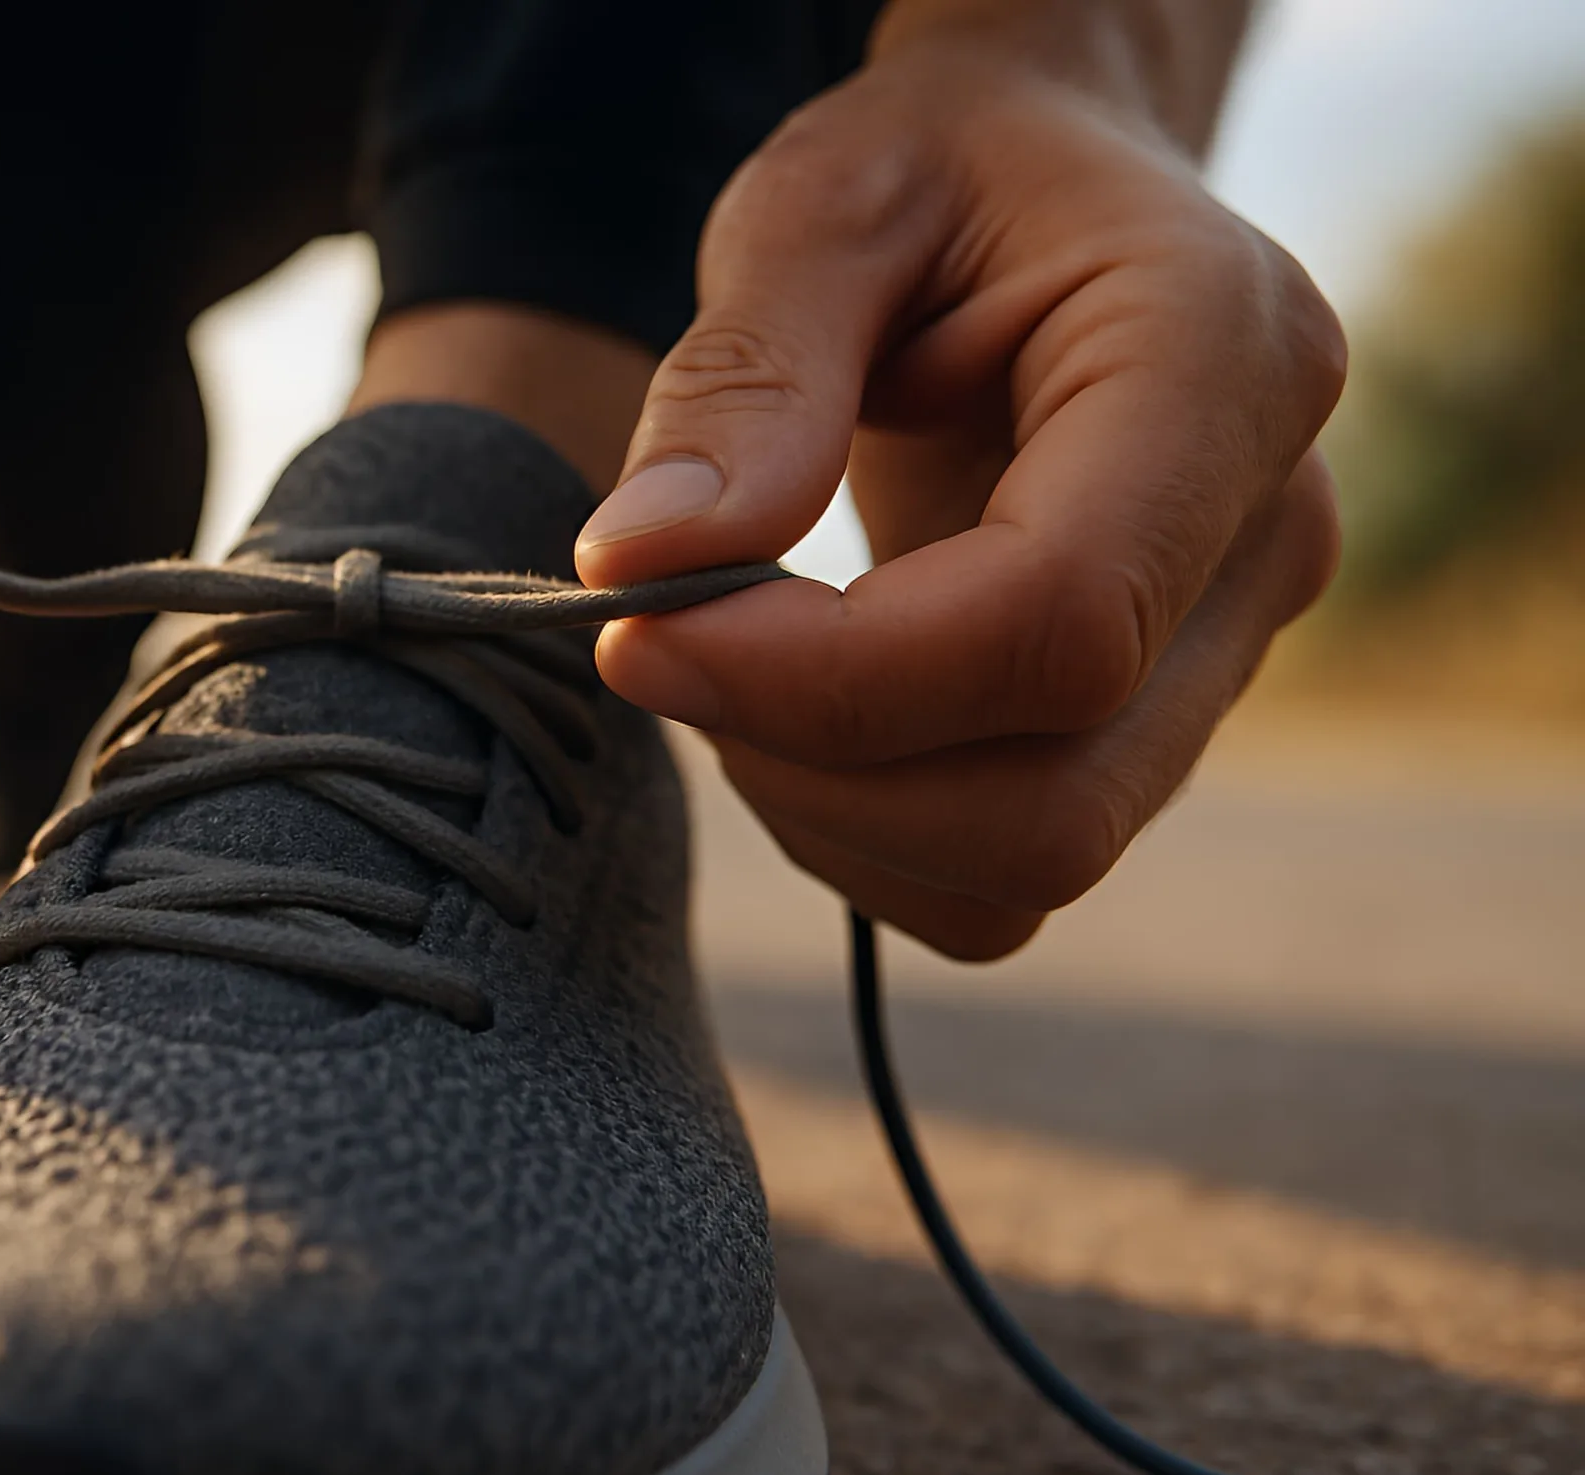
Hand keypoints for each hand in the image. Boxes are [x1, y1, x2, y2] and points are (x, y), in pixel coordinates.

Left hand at [576, 28, 1343, 958]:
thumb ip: (743, 378)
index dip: (824, 676)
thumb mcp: (819, 205)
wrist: (1041, 182)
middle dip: (811, 769)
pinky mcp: (1159, 716)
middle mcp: (1266, 532)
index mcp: (1222, 365)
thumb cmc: (939, 172)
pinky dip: (868, 837)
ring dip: (827, 813)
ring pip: (1031, 860)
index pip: (1051, 621)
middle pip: (1053, 797)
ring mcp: (1231, 644)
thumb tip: (640, 564)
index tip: (639, 634)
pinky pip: (1011, 872)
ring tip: (726, 658)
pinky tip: (795, 712)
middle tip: (662, 648)